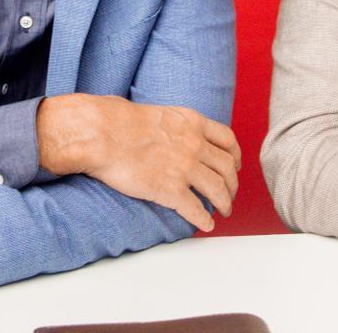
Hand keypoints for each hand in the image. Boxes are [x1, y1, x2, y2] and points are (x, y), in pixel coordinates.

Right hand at [36, 94, 241, 231]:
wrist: (102, 133)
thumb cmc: (118, 121)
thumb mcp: (158, 113)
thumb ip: (173, 124)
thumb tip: (168, 129)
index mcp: (193, 123)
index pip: (227, 140)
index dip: (234, 156)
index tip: (235, 165)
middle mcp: (195, 144)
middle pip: (227, 168)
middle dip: (232, 184)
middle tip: (230, 194)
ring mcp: (185, 168)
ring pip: (218, 190)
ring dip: (224, 203)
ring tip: (224, 212)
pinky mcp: (171, 190)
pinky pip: (196, 209)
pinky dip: (204, 219)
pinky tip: (206, 225)